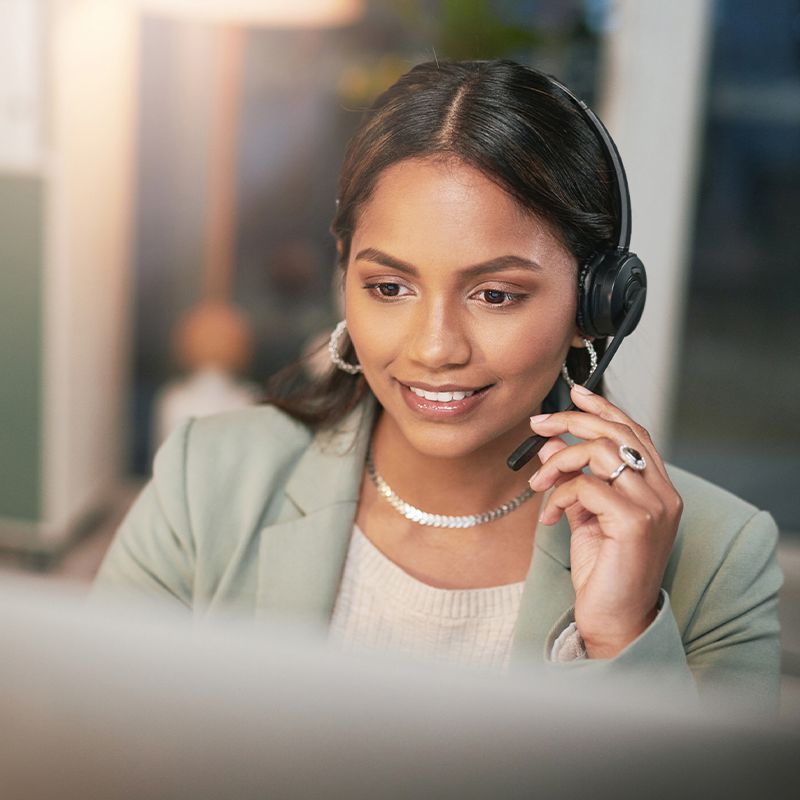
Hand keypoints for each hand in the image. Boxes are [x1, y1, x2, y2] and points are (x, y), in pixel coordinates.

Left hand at [527, 385, 682, 658]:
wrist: (613, 620)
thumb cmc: (603, 570)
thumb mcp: (585, 516)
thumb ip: (576, 480)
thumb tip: (551, 446)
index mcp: (656, 488)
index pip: (634, 432)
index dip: (604, 408)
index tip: (575, 393)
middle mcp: (663, 493)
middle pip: (618, 433)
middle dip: (572, 421)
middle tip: (537, 425)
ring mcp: (654, 507)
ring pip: (602, 453)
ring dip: (560, 461)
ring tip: (539, 482)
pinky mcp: (635, 522)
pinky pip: (588, 486)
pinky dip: (560, 494)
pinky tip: (548, 516)